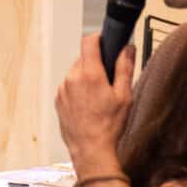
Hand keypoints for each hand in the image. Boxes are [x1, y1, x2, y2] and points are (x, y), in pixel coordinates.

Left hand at [55, 33, 134, 171]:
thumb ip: (125, 68)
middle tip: (109, 79)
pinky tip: (89, 105)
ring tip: (99, 96)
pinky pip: (69, 86)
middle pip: (83, 58)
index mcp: (89, 74)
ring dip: (87, 78)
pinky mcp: (58, 100)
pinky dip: (79, 90)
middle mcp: (72, 78)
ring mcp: (62, 89)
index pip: (88, 42)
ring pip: (76, 73)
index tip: (106, 42)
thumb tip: (127, 48)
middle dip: (96, 64)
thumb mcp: (124, 95)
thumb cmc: (109, 125)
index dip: (99, 38)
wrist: (91, 149)